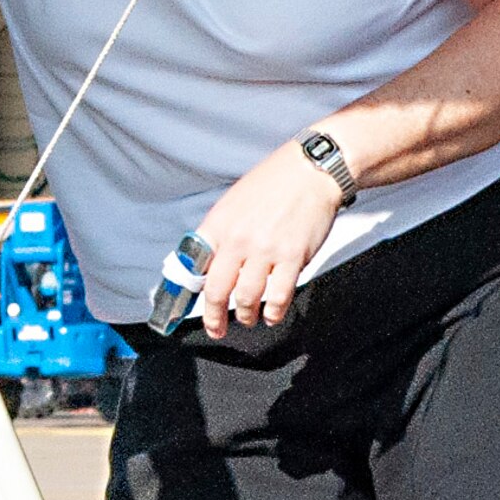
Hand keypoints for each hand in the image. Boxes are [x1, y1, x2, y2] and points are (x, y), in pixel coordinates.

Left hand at [194, 139, 344, 337]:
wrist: (310, 171)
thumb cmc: (272, 183)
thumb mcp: (233, 202)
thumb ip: (220, 232)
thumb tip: (207, 261)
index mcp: (219, 224)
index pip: (194, 266)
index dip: (189, 292)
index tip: (189, 306)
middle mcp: (238, 240)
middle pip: (217, 291)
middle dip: (214, 317)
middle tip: (216, 328)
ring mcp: (265, 250)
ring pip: (247, 299)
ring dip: (245, 316)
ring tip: (247, 319)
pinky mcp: (292, 258)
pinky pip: (278, 297)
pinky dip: (273, 312)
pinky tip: (271, 315)